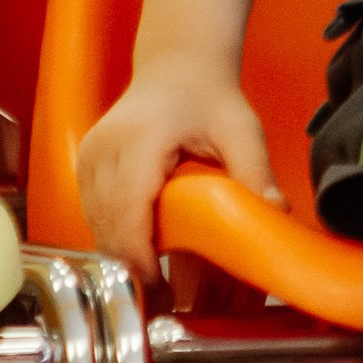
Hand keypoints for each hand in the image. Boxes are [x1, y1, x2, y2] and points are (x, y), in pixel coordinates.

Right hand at [76, 49, 283, 285]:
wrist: (179, 65)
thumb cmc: (209, 95)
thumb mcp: (241, 131)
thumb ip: (256, 172)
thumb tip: (277, 214)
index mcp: (141, 140)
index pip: (129, 210)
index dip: (139, 255)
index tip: (158, 286)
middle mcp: (106, 146)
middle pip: (108, 223)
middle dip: (130, 264)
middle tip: (159, 298)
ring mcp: (90, 154)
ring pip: (95, 221)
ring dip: (118, 252)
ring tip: (150, 281)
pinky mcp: (85, 161)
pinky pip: (91, 210)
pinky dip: (111, 233)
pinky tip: (135, 249)